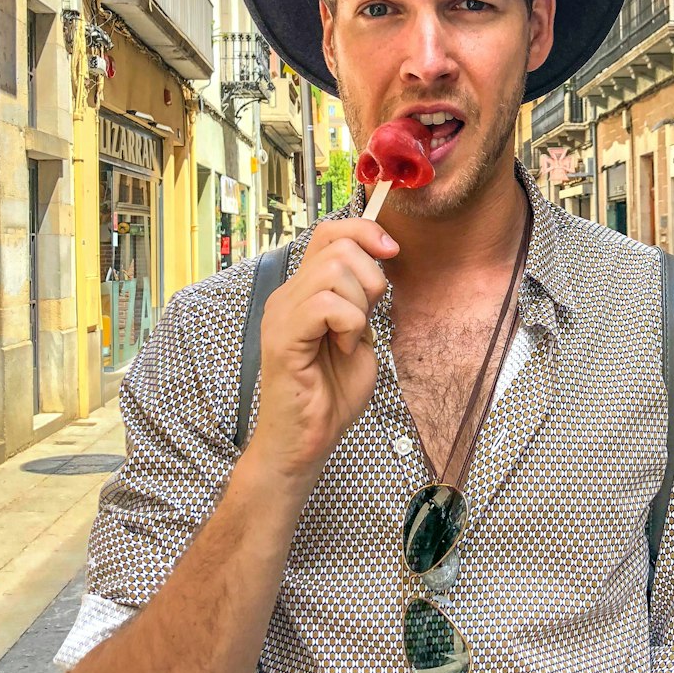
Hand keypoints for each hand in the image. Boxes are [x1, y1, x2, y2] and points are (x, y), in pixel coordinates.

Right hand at [246, 219, 398, 487]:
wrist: (307, 441)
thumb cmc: (332, 393)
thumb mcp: (358, 333)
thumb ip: (363, 298)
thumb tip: (380, 262)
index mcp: (304, 291)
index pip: (328, 233)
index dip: (365, 231)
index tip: (392, 250)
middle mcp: (287, 296)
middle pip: (337, 246)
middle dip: (370, 276)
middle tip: (367, 316)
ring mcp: (282, 315)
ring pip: (333, 270)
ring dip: (359, 304)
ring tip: (351, 337)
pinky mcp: (283, 338)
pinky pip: (326, 305)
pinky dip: (349, 323)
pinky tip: (344, 347)